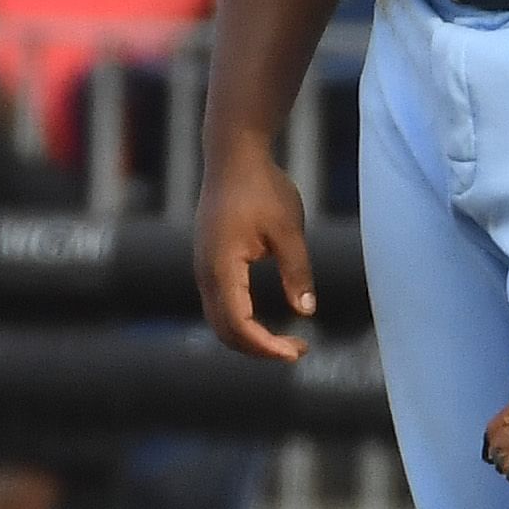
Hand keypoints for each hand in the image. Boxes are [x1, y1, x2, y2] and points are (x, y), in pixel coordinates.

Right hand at [197, 142, 315, 361]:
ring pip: (219, 321)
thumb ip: (297, 272)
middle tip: (298, 350)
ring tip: (287, 341)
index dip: (267, 346)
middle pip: (224, 331)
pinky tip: (266, 322)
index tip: (296, 352)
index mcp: (222, 268)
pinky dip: (241, 322)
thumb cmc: (263, 187)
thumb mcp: (289, 230)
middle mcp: (205, 273)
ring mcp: (203, 268)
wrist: (233, 155)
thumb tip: (305, 312)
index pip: (239, 325)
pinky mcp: (208, 262)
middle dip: (259, 349)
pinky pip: (219, 305)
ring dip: (249, 338)